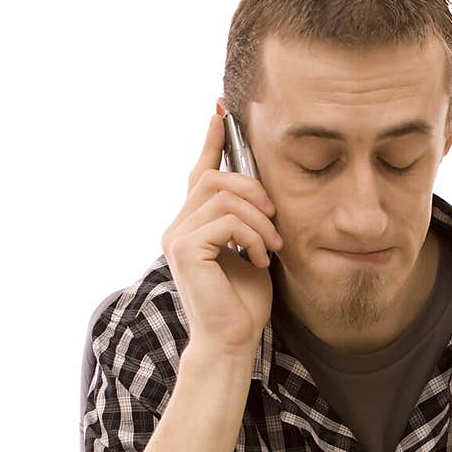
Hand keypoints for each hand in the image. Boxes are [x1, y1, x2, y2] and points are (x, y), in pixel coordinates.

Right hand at [160, 113, 282, 360]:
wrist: (232, 341)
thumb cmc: (243, 303)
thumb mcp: (252, 249)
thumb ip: (247, 219)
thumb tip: (259, 188)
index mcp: (190, 225)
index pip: (199, 172)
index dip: (211, 140)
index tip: (221, 110)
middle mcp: (176, 226)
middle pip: (215, 177)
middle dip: (254, 191)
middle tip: (276, 222)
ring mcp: (176, 236)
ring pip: (222, 194)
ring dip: (258, 218)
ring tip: (272, 247)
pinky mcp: (184, 249)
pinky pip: (225, 219)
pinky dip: (251, 236)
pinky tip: (259, 259)